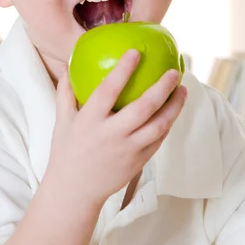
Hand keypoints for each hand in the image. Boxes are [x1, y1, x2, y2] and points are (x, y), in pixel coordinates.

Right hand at [47, 49, 186, 206]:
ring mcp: (128, 150)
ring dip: (174, 107)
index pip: (108, 90)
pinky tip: (174, 111)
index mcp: (90, 121)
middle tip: (174, 71)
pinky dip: (168, 124)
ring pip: (159, 125)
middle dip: (162, 87)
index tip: (135, 52)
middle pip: (143, 107)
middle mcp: (111, 135)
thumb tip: (69, 65)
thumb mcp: (62, 122)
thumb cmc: (66, 153)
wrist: (75, 192)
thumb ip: (66, 93)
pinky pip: (158, 140)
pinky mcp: (138, 162)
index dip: (123, 70)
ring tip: (183, 90)